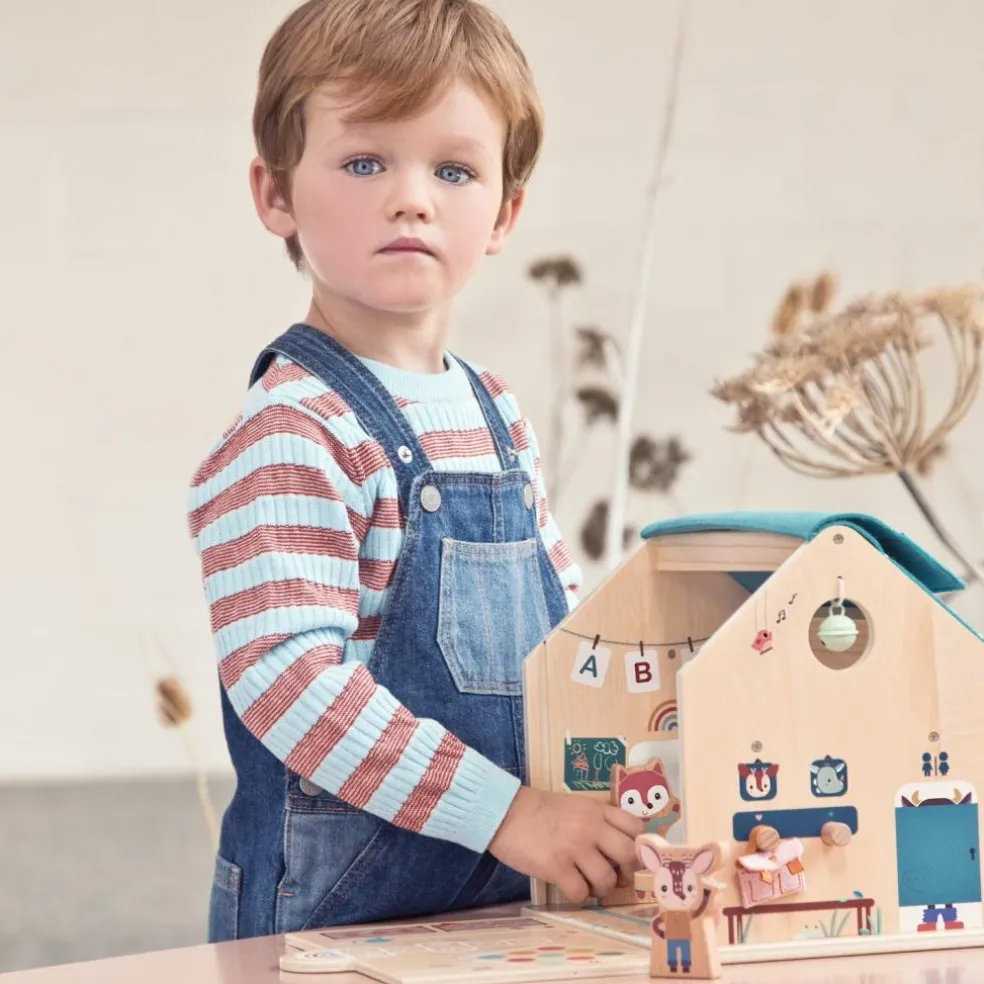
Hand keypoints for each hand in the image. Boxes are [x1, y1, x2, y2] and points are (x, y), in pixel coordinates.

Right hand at [488, 786, 644, 902]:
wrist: (505, 812)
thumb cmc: (539, 810)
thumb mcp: (575, 805)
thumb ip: (597, 820)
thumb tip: (616, 848)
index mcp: (596, 810)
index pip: (635, 827)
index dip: (638, 845)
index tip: (629, 855)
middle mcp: (590, 828)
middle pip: (629, 855)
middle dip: (627, 871)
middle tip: (615, 875)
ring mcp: (574, 848)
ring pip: (607, 880)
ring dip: (601, 888)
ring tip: (589, 883)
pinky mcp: (556, 867)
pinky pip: (581, 893)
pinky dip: (579, 895)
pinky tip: (570, 886)